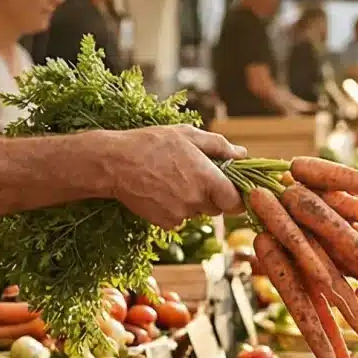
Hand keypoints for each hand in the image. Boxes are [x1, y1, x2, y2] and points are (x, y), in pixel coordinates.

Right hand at [110, 126, 245, 228]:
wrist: (115, 164)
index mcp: (207, 178)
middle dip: (211, 196)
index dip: (236, 197)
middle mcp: (196, 200)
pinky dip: (175, 209)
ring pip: (197, 213)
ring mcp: (180, 214)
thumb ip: (219, 145)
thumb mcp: (187, 135)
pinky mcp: (165, 223)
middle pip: (217, 208)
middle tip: (194, 176)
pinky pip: (179, 219)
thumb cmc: (151, 144)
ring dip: (192, 201)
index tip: (230, 189)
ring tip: (172, 180)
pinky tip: (161, 191)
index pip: (236, 202)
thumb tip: (242, 154)